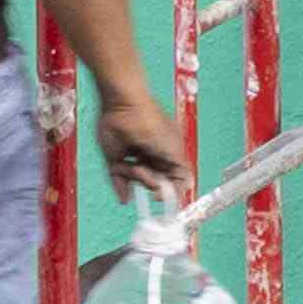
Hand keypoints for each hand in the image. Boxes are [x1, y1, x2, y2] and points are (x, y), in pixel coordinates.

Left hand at [96, 87, 195, 202]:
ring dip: (137, 179)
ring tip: (136, 167)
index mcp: (168, 152)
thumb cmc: (151, 121)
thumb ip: (180, 170)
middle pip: (153, 181)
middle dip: (153, 183)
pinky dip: (121, 189)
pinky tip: (125, 196)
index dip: (170, 188)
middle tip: (151, 179)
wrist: (124, 106)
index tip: (166, 197)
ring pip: (136, 181)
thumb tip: (187, 185)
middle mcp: (151, 155)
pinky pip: (118, 179)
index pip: (173, 177)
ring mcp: (133, 157)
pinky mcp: (115, 158)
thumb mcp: (173, 148)